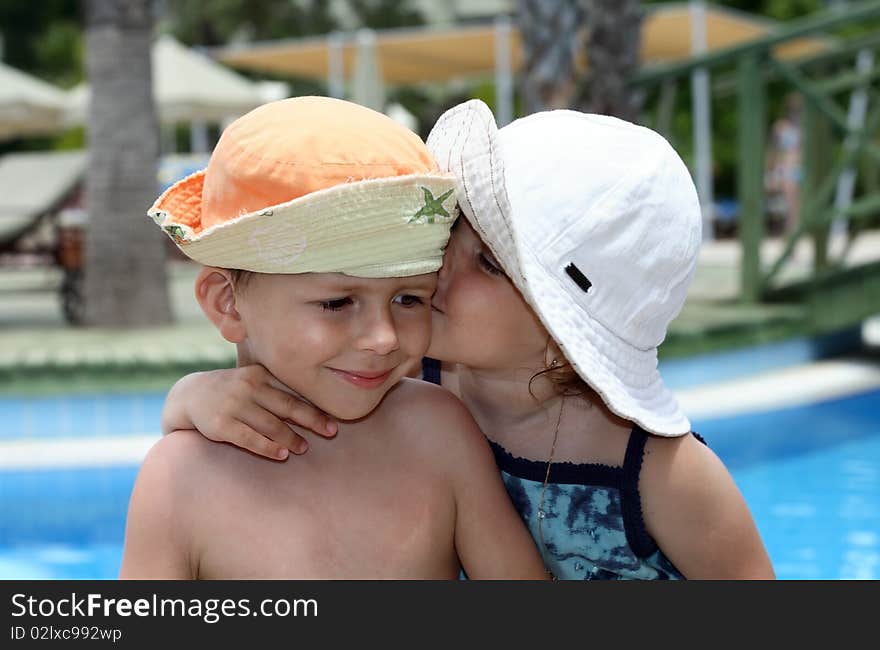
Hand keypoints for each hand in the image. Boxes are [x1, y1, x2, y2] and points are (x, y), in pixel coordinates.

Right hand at [162, 365, 337, 459]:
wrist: (190, 395)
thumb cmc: (231, 390)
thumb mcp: (251, 380)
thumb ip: (276, 388)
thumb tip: (314, 404)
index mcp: (259, 374)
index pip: (292, 392)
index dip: (314, 407)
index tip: (334, 419)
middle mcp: (248, 387)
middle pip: (287, 406)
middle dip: (311, 420)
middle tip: (331, 432)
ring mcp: (233, 405)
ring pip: (270, 424)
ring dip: (291, 438)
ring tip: (304, 448)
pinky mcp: (221, 425)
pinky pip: (250, 439)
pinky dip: (268, 447)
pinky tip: (282, 454)